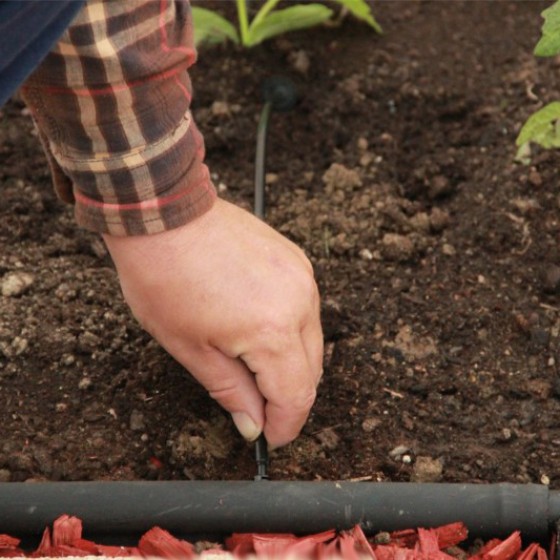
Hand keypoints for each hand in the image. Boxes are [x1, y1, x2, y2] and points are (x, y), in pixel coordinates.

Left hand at [103, 199, 322, 448]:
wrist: (166, 214)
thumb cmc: (166, 278)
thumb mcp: (190, 348)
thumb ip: (230, 391)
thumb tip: (253, 424)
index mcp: (272, 332)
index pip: (296, 395)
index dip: (286, 425)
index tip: (271, 438)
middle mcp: (299, 303)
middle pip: (312, 371)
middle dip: (289, 397)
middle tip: (259, 408)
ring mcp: (302, 277)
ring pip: (313, 340)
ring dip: (291, 363)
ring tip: (254, 366)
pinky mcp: (297, 260)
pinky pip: (306, 309)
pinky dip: (291, 330)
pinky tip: (262, 329)